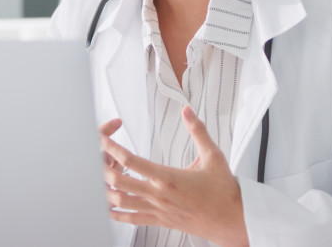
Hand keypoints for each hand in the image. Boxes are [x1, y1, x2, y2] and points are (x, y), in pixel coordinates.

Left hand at [99, 106, 248, 246]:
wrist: (232, 220)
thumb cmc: (224, 191)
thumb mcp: (213, 156)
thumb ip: (198, 131)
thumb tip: (187, 111)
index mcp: (168, 178)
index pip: (130, 161)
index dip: (112, 148)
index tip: (103, 139)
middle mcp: (158, 195)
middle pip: (117, 182)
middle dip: (103, 168)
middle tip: (99, 156)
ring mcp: (157, 210)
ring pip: (120, 202)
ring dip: (106, 190)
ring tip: (102, 177)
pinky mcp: (159, 221)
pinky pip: (131, 219)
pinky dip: (115, 213)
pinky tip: (108, 207)